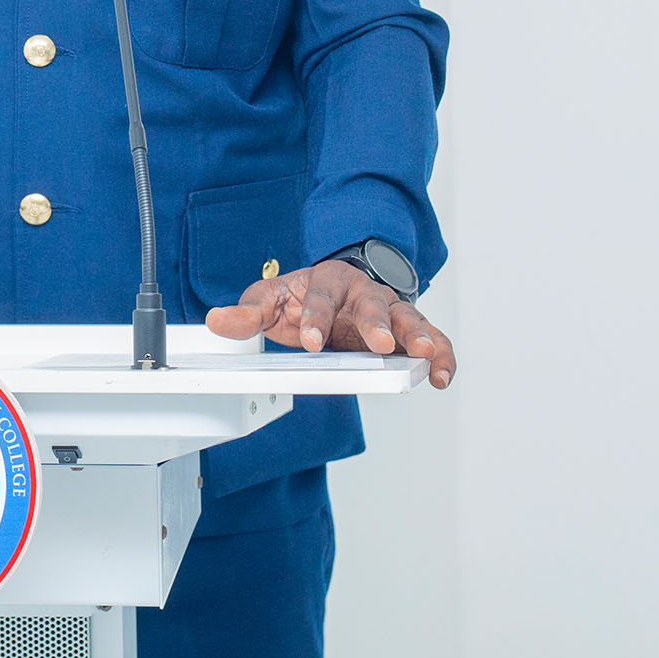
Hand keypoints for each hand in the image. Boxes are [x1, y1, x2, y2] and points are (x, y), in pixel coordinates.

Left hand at [205, 260, 455, 387]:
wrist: (338, 284)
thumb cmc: (305, 295)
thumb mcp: (272, 299)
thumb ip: (248, 313)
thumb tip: (216, 321)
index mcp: (328, 281)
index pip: (321, 298)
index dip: (315, 319)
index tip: (310, 341)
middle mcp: (364, 292)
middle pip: (372, 304)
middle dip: (377, 323)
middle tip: (380, 342)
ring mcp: (390, 310)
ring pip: (409, 319)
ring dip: (419, 336)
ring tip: (426, 355)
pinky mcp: (408, 331)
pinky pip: (433, 339)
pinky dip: (442, 356)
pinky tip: (441, 376)